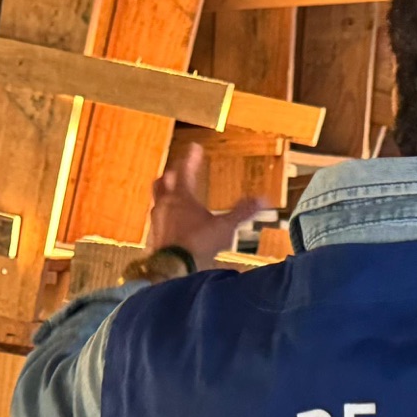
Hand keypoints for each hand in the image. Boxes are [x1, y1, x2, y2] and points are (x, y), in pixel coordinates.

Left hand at [148, 143, 268, 269]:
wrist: (174, 269)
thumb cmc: (199, 244)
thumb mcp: (224, 227)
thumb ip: (241, 212)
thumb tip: (262, 199)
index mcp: (182, 196)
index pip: (185, 170)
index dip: (191, 158)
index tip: (194, 147)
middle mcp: (165, 204)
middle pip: (164, 180)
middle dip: (172, 173)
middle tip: (178, 169)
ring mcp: (157, 220)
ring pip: (157, 198)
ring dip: (164, 193)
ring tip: (171, 192)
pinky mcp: (153, 236)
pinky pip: (157, 218)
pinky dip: (164, 214)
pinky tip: (170, 221)